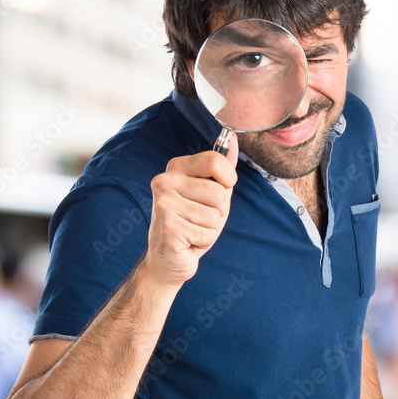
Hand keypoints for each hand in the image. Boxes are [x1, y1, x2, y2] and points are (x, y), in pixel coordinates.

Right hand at [143, 132, 237, 286]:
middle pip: (219, 192)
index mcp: (175, 168)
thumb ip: (221, 168)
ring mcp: (163, 204)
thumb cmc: (192, 223)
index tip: (219, 191)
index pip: (215, 161)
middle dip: (219, 210)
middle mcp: (165, 181)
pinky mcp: (168, 227)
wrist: (167, 260)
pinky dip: (203, 241)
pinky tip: (188, 241)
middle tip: (199, 218)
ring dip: (210, 228)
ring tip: (193, 229)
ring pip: (214, 214)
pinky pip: (207, 233)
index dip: (228, 180)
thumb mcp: (210, 192)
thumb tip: (234, 138)